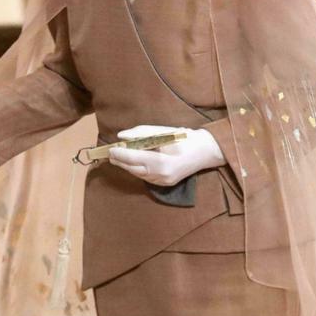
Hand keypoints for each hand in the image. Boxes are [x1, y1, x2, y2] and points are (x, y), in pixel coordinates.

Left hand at [108, 124, 224, 186]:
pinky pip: (145, 177)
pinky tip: (131, 163)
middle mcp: (160, 175)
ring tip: (118, 157)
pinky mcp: (164, 184)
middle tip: (110, 153)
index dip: (120, 153)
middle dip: (120, 161)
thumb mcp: (162, 131)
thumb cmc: (184, 138)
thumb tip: (121, 136)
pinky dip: (136, 170)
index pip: (133, 158)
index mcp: (161, 161)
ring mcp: (163, 181)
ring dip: (127, 166)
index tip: (110, 148)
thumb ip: (141, 133)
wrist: (205, 152)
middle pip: (133, 169)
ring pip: (138, 174)